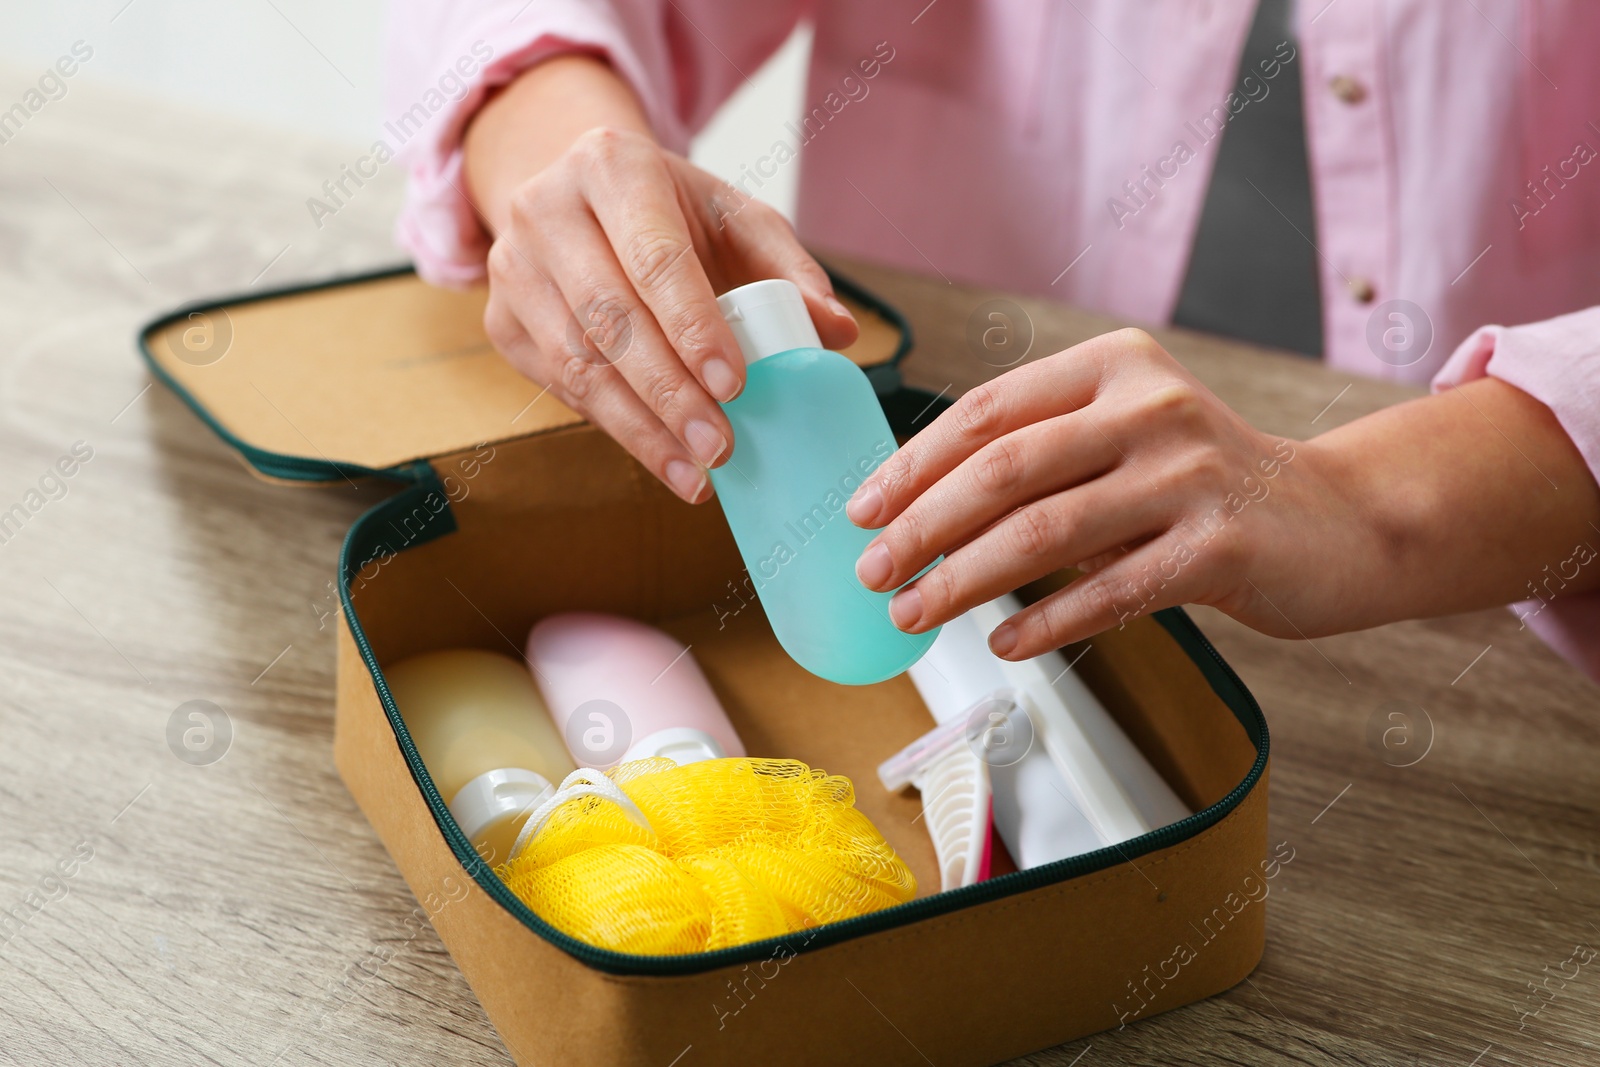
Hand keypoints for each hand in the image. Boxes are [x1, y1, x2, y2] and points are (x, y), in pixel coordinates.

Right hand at [479, 126, 856, 502]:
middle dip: (669, 393)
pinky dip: (614, 427)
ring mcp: (513, 266)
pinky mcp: (500, 320)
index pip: (654, 258)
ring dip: (640, 427)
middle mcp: (546, 209)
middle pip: (610, 318)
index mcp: (612, 165)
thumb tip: (838, 331)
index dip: (693, 326)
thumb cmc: (670, 213)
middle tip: (719, 446)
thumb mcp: (733, 218)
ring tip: (696, 472)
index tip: (734, 385)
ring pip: (576, 362)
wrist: (577, 200)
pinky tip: (661, 457)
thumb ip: (788, 268)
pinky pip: (558, 386)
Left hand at [845, 328, 1349, 658]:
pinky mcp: (1222, 547)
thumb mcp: (1128, 435)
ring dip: (964, 582)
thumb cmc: (1206, 483)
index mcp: (1114, 366)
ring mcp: (1190, 476)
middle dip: (921, 527)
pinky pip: (1110, 591)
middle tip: (873, 573)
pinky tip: (1004, 644)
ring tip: (915, 615)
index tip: (861, 511)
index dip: (913, 464)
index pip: (987, 411)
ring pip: (1045, 533)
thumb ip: (1045, 453)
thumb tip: (920, 509)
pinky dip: (1047, 622)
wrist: (1339, 520)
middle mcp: (1152, 407)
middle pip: (1004, 470)